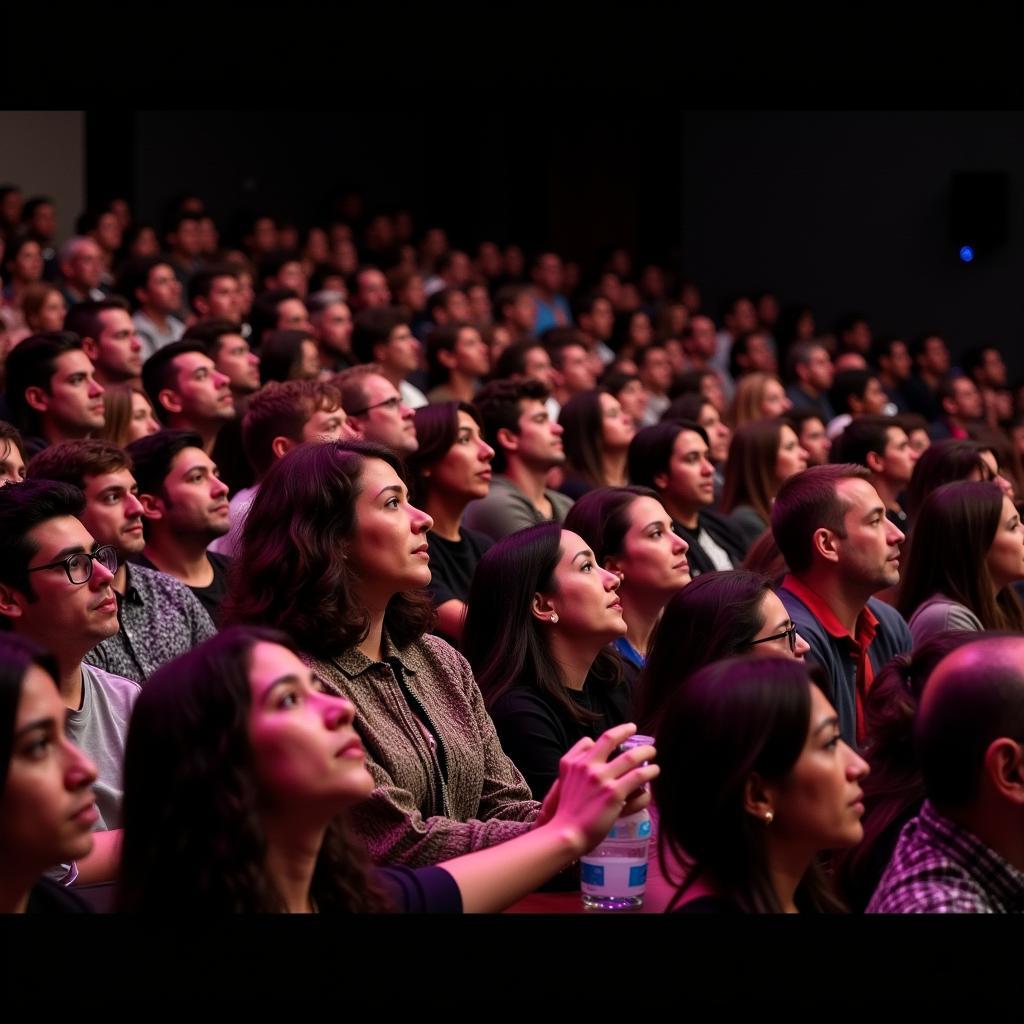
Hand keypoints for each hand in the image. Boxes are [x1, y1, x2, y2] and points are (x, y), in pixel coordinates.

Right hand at [534, 722, 658, 856]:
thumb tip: (590, 742)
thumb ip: (575, 759)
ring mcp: (601, 779)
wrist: (567, 832)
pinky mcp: (614, 794)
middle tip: (645, 741)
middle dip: (630, 735)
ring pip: (630, 758)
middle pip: (613, 741)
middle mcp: (588, 766)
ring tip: (653, 755)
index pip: (597, 740)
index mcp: (575, 762)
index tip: (629, 729)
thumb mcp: (563, 777)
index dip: (618, 731)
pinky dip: (648, 772)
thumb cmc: (566, 809)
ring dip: (645, 753)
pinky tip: (654, 772)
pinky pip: (637, 778)